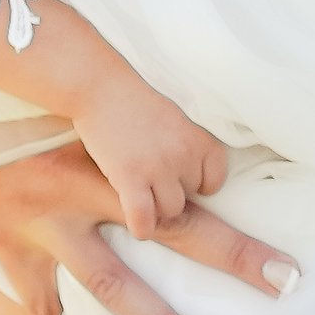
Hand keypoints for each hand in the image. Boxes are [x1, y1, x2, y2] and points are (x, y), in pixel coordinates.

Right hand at [0, 142, 295, 314]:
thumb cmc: (24, 110)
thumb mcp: (79, 117)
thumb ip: (134, 147)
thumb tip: (204, 172)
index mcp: (101, 160)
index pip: (180, 200)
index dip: (233, 236)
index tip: (285, 270)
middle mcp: (76, 197)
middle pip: (164, 233)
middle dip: (224, 261)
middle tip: (277, 291)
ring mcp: (40, 232)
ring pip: (109, 288)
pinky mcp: (10, 255)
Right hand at [69, 75, 231, 240]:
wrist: (100, 88)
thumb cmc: (135, 104)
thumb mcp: (176, 120)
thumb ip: (189, 148)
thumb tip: (197, 184)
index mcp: (200, 140)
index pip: (214, 182)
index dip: (196, 184)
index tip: (177, 177)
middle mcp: (184, 155)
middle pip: (189, 198)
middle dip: (169, 192)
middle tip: (148, 179)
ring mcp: (158, 167)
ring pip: (170, 211)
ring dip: (154, 207)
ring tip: (138, 192)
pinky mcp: (130, 178)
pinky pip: (145, 219)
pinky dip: (142, 227)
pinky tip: (137, 223)